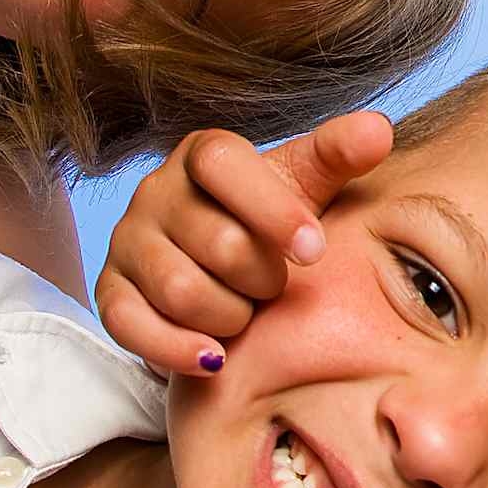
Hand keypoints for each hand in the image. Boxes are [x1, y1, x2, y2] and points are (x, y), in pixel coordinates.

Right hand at [95, 110, 392, 375]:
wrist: (223, 273)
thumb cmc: (270, 221)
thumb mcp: (307, 185)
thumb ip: (337, 156)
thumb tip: (377, 129)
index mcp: (203, 154)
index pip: (224, 165)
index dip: (273, 210)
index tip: (315, 251)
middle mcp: (155, 191)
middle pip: (215, 241)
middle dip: (263, 277)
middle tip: (278, 287)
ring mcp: (127, 242)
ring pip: (180, 289)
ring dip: (229, 314)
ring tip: (249, 314)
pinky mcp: (110, 292)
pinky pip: (132, 326)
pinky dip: (178, 349)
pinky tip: (217, 358)